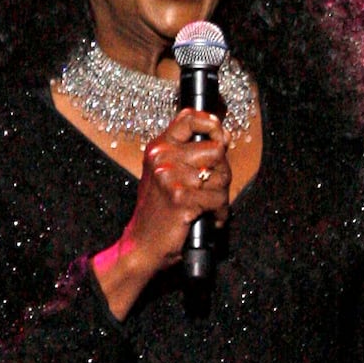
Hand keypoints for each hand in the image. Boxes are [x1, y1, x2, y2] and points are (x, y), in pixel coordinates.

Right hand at [92, 108, 229, 316]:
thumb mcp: (164, 175)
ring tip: (206, 206)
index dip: (212, 124)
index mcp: (158, 148)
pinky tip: (206, 219)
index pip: (188, 117)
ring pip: (222, 176)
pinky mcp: (181, 197)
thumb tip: (222, 138)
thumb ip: (186, 154)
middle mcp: (162, 157)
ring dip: (220, 196)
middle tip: (210, 190)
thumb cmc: (157, 212)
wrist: (141, 245)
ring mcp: (170, 176)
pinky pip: (218, 199)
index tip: (221, 136)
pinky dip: (218, 213)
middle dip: (222, 172)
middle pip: (217, 150)